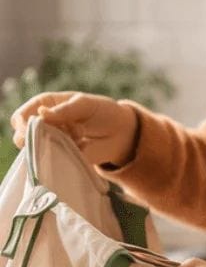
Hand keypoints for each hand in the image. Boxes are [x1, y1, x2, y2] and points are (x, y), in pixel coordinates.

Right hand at [11, 92, 138, 167]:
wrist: (123, 132)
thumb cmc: (103, 112)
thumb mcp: (85, 104)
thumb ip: (64, 110)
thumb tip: (41, 114)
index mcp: (45, 106)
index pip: (22, 115)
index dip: (23, 122)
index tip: (34, 126)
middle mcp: (44, 126)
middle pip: (23, 135)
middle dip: (38, 136)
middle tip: (65, 132)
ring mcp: (53, 143)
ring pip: (38, 150)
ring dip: (55, 145)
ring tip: (79, 135)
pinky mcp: (64, 158)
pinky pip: (55, 162)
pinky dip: (65, 156)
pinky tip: (81, 146)